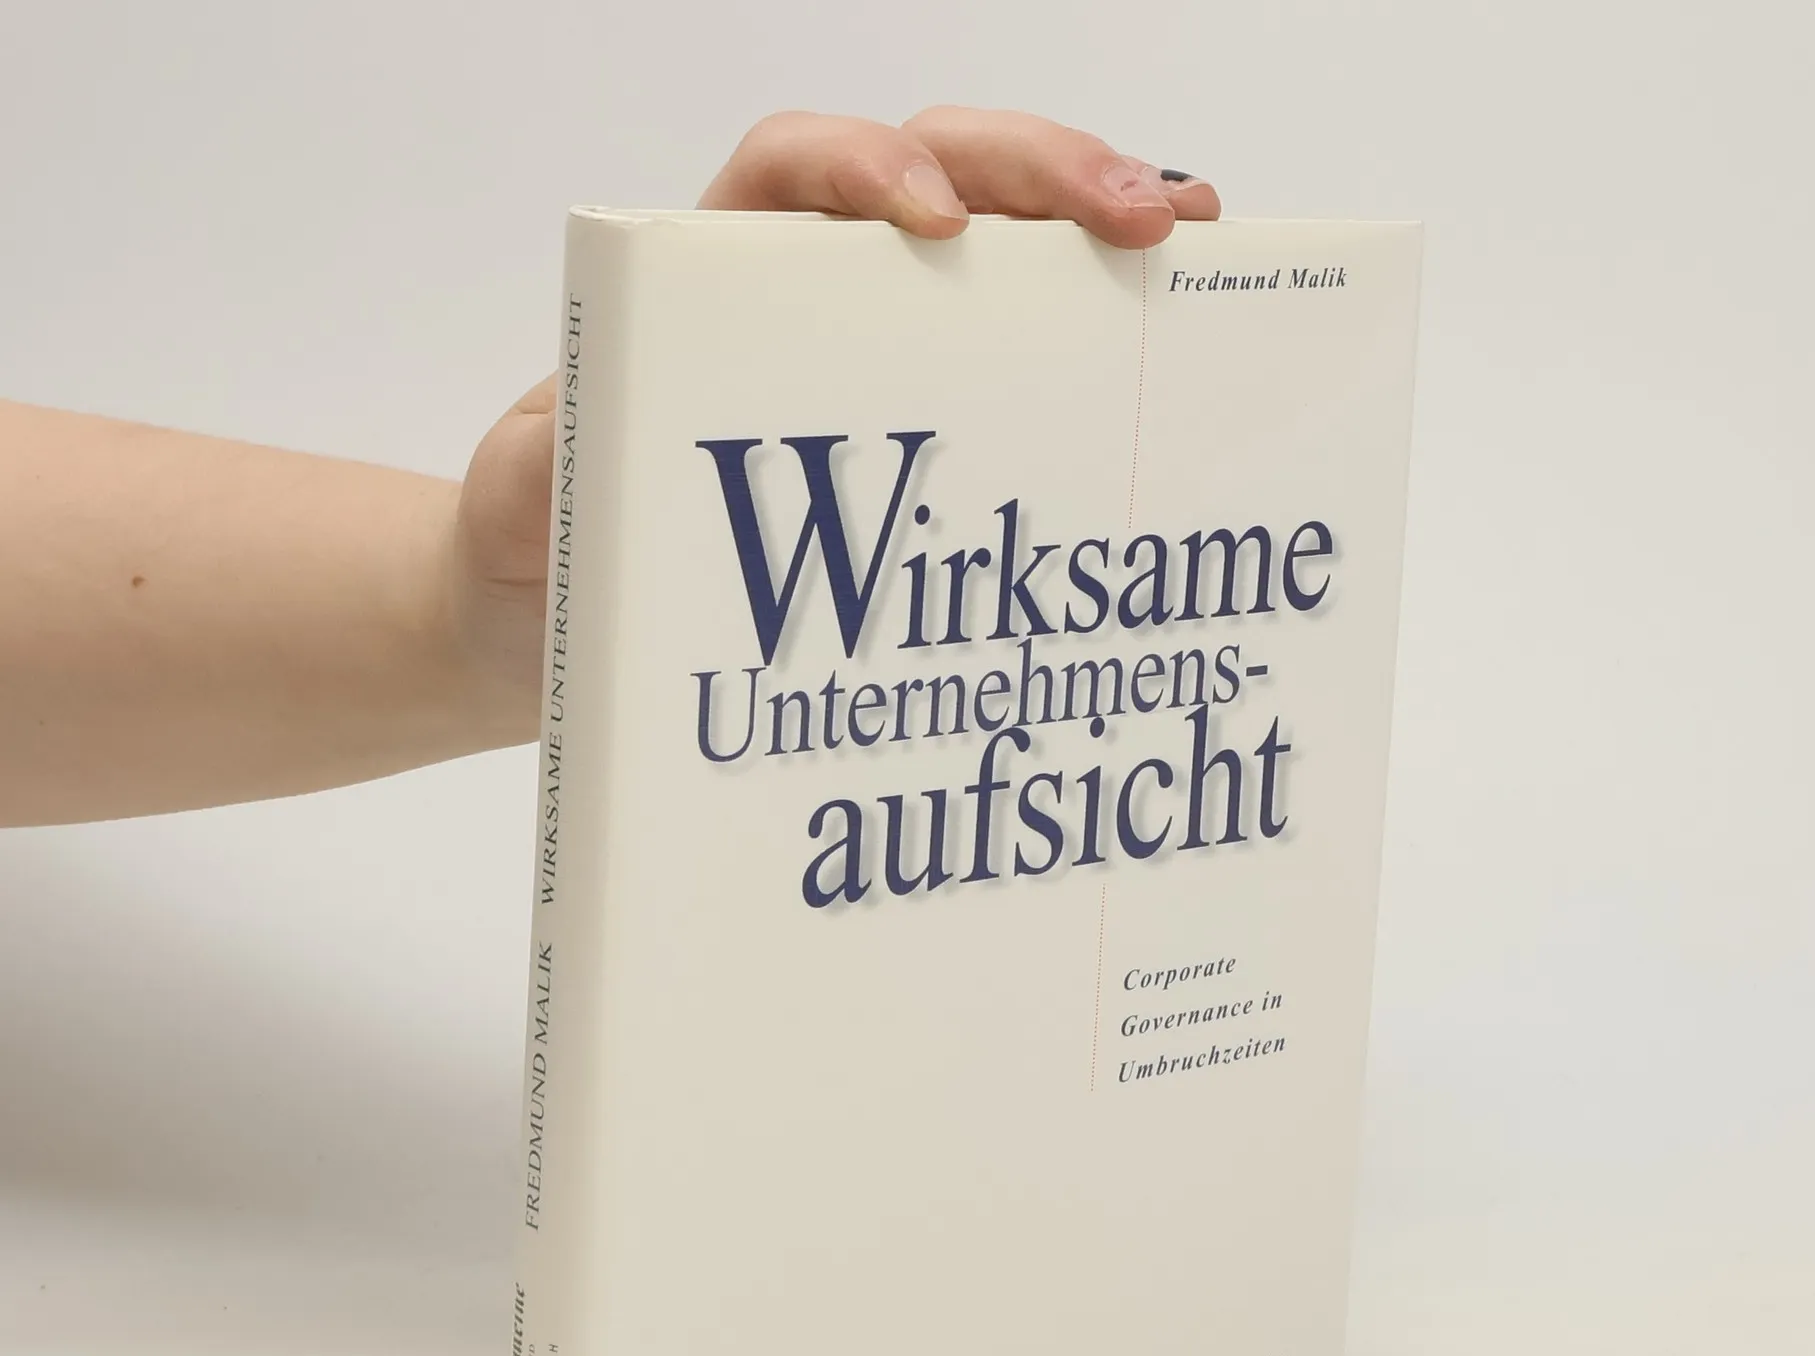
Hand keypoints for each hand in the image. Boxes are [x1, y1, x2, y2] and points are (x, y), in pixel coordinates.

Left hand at [452, 110, 1219, 728]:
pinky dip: (1103, 339)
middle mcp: (812, 297)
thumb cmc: (550, 555)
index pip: (795, 170)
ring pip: (1006, 251)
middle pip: (942, 175)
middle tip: (1146, 220)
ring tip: (1193, 252)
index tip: (934, 223)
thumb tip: (574, 453)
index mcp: (711, 283)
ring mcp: (885, 358)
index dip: (868, 165)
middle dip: (1047, 175)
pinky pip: (1027, 357)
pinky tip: (1175, 350)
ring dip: (1102, 235)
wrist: (571, 631)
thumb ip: (529, 475)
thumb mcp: (521, 514)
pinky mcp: (934, 430)